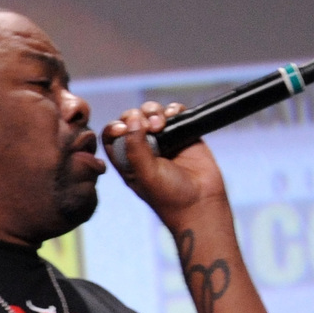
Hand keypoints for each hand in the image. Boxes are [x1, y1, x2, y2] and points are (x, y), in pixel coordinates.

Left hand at [103, 101, 229, 222]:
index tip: (123, 128)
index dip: (114, 127)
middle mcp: (142, 147)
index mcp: (126, 158)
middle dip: (137, 116)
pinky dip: (173, 109)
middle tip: (151, 126)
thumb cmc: (169, 195)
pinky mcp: (184, 134)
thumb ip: (135, 147)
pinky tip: (174, 115)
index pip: (112, 135)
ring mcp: (163, 139)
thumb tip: (132, 119)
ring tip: (161, 123)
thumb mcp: (145, 174)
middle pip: (131, 119)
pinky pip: (175, 114)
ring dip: (154, 111)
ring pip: (152, 113)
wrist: (201, 202)